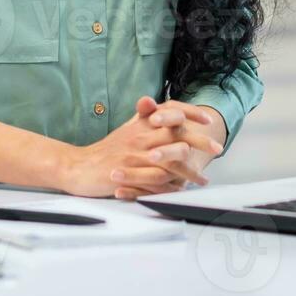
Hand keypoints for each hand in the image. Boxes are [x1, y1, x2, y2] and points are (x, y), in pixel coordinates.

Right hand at [57, 97, 221, 197]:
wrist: (78, 167)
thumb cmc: (106, 151)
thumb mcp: (126, 129)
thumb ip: (144, 117)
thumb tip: (158, 104)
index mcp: (140, 124)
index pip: (169, 110)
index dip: (189, 113)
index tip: (207, 119)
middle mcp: (139, 136)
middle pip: (175, 133)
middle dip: (199, 141)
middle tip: (216, 149)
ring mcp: (135, 156)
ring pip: (169, 159)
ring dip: (189, 170)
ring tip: (203, 179)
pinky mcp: (129, 175)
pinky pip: (155, 180)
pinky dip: (171, 186)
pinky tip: (181, 191)